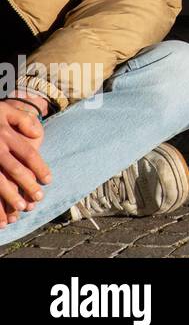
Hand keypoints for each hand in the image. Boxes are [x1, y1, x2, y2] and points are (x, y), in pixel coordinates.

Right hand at [0, 101, 51, 224]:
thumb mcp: (6, 111)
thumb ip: (23, 120)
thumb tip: (37, 134)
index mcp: (6, 136)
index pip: (28, 154)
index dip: (40, 168)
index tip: (48, 181)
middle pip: (15, 170)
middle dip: (27, 186)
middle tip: (38, 198)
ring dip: (9, 197)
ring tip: (21, 209)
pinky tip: (0, 212)